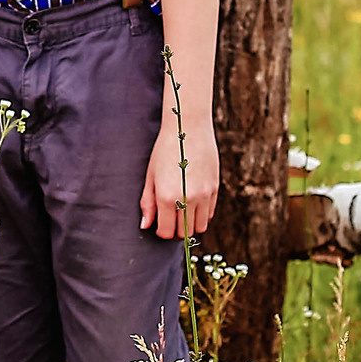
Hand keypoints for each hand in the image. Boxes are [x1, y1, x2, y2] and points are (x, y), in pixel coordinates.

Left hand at [140, 119, 218, 240]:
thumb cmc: (165, 149)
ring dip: (190, 224)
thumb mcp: (151, 176)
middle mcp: (187, 198)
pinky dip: (202, 214)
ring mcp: (203, 194)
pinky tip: (193, 202)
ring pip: (200, 227)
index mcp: (166, 196)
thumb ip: (148, 203)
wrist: (188, 128)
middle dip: (176, 231)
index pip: (166, 232)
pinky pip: (210, 213)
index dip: (162, 232)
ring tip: (182, 212)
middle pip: (184, 233)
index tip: (160, 225)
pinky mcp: (214, 189)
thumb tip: (145, 225)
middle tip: (171, 220)